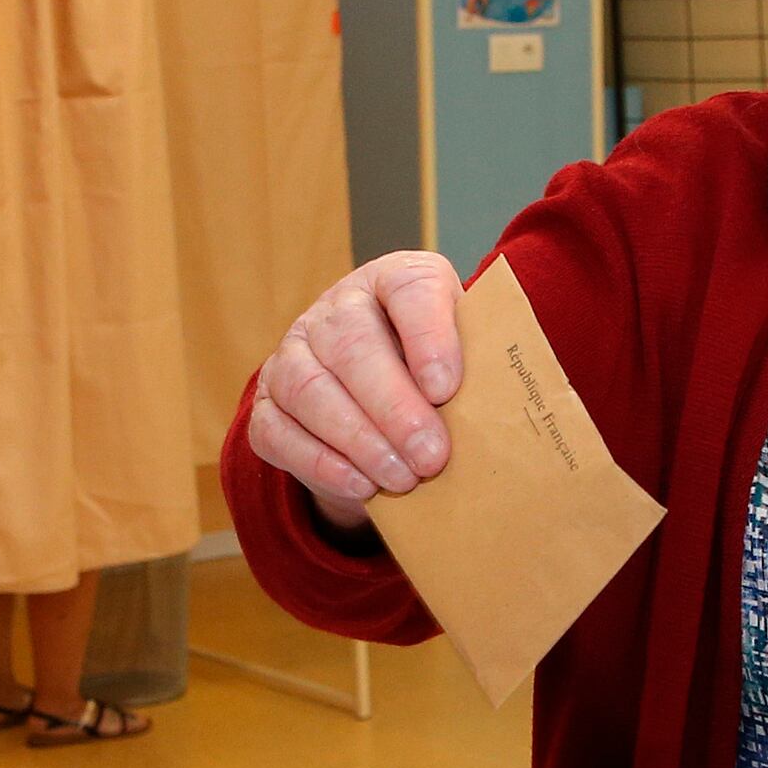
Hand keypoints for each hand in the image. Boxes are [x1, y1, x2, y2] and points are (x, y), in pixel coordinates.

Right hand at [246, 251, 465, 530]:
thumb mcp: (464, 361)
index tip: (447, 388)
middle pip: (352, 346)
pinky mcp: (268, 404)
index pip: (409, 290)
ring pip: (310, 390)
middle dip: (394, 407)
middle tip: (432, 456)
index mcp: (394, 282)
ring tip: (403, 480)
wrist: (380, 401)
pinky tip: (362, 485)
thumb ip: (477, 373)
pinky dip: (321, 463)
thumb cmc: (433, 377)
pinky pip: (279, 432)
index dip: (429, 337)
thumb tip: (499, 417)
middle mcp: (336, 309)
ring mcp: (293, 353)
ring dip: (360, 440)